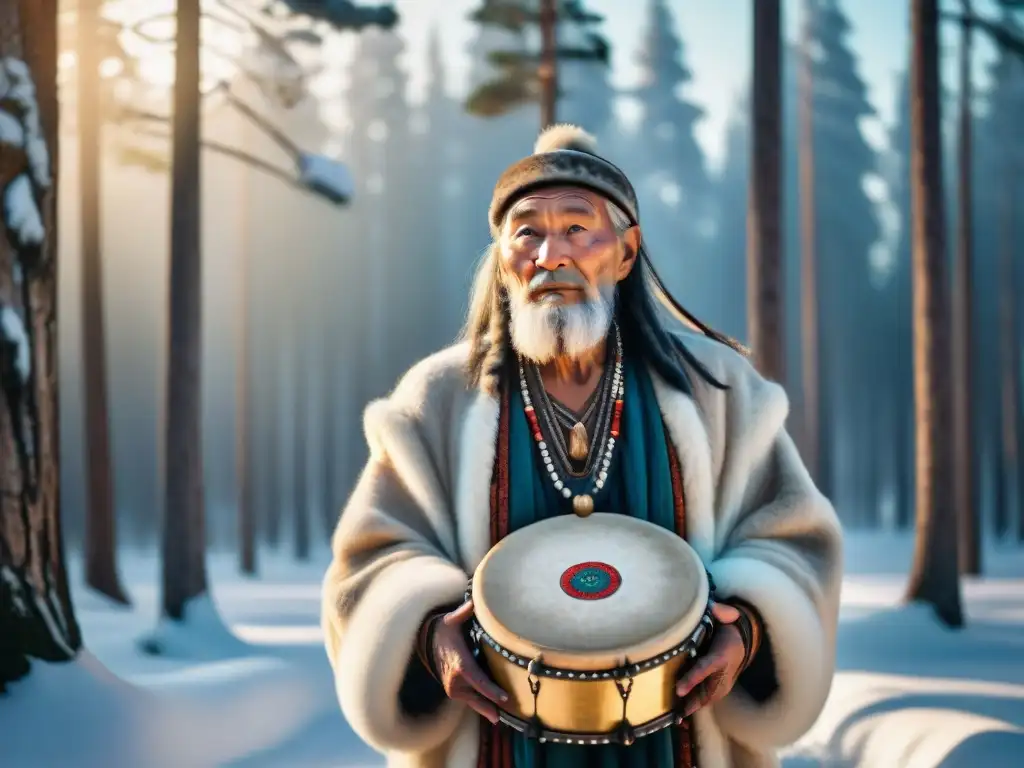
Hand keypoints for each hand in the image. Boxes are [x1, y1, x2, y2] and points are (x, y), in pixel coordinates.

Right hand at [430, 599, 508, 723]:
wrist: (426, 642)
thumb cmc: (443, 630)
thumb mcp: (451, 621)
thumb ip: (463, 613)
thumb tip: (472, 602)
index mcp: (460, 664)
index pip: (479, 681)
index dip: (492, 691)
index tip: (504, 698)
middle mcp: (455, 680)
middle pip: (478, 696)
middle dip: (491, 705)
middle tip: (506, 712)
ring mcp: (452, 688)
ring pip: (473, 701)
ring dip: (486, 708)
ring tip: (499, 716)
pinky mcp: (452, 691)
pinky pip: (469, 700)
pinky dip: (479, 705)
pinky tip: (491, 712)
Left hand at [674, 601, 744, 719]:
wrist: (744, 642)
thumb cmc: (729, 629)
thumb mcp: (727, 618)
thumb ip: (721, 612)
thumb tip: (713, 606)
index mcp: (722, 656)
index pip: (705, 668)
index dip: (692, 679)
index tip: (678, 690)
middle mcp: (724, 674)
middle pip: (706, 691)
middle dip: (691, 702)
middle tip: (674, 711)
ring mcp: (723, 683)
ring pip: (706, 698)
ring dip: (692, 707)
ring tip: (675, 717)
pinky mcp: (720, 689)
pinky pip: (707, 699)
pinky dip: (695, 707)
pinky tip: (681, 716)